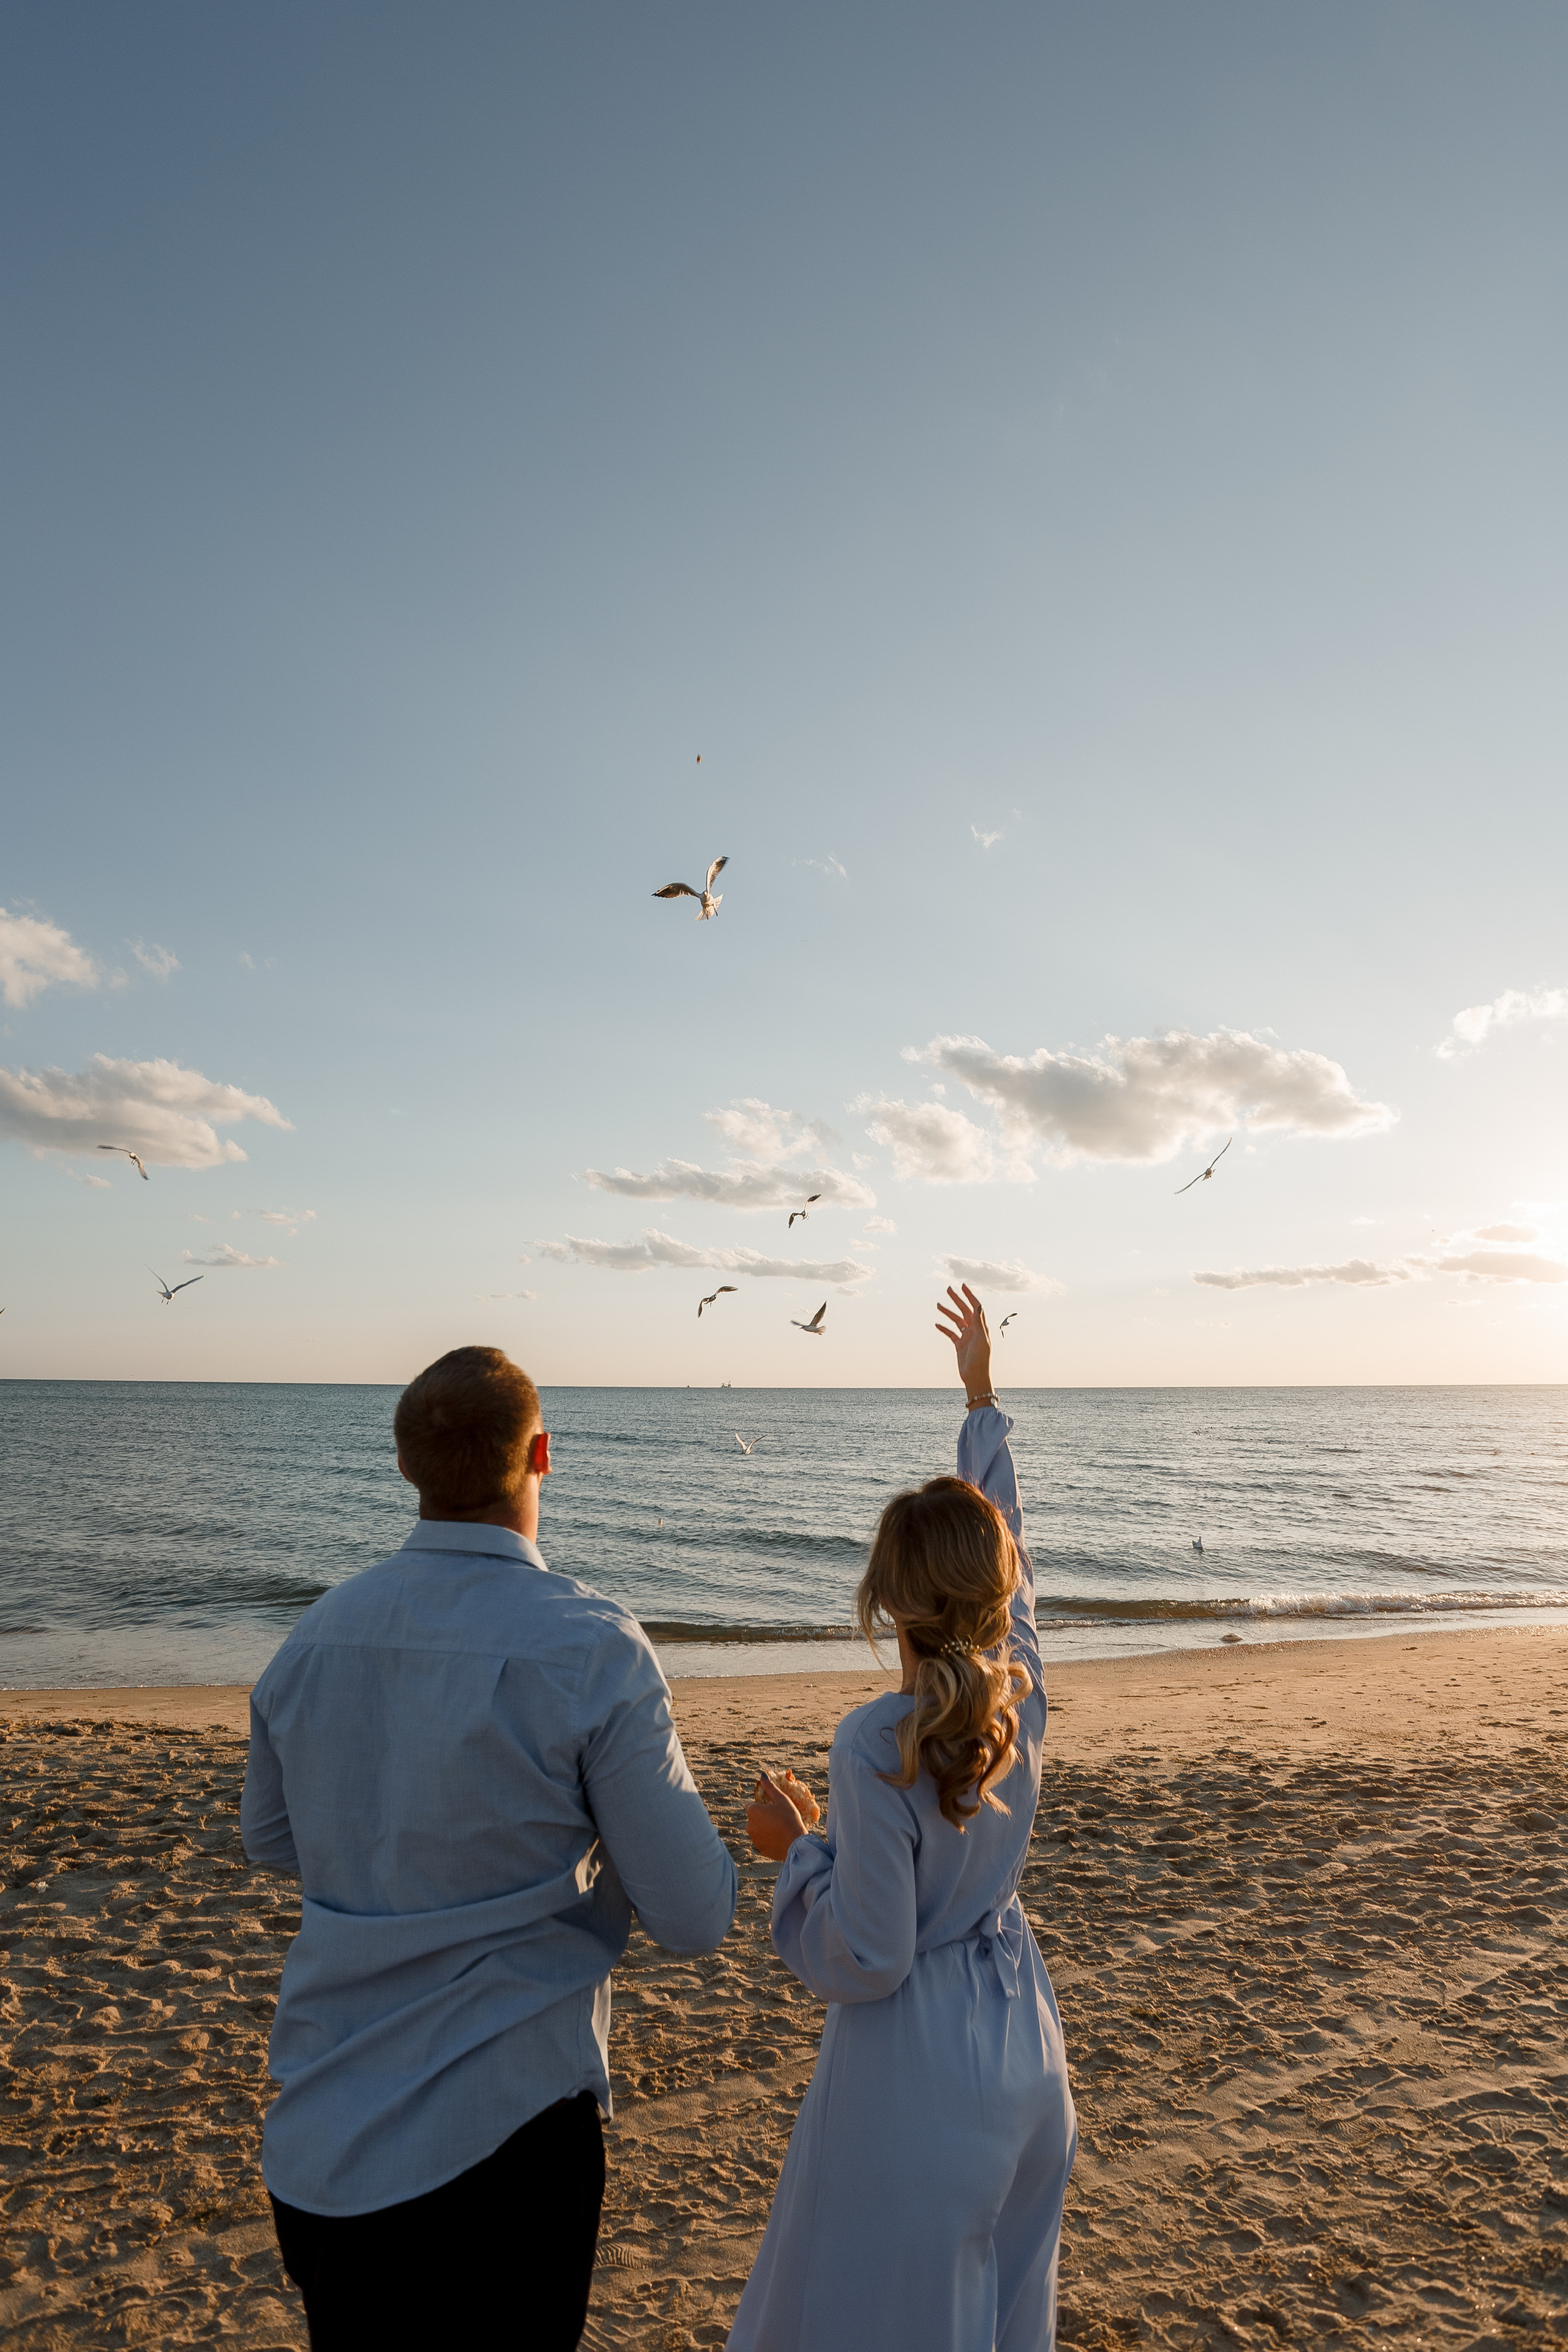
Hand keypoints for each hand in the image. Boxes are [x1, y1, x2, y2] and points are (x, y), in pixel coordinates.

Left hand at [746, 1768, 817, 1860]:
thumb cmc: (789, 1819)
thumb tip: (762, 1775)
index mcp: (752, 1811)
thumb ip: (770, 1788)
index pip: (752, 1805)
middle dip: (762, 1817)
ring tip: (780, 1829)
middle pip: (754, 1818)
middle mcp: (749, 1825)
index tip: (773, 1808)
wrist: (795, 1844)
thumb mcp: (782, 1800)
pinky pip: (762, 1841)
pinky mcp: (760, 1849)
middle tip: (778, 1818)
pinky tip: (779, 1838)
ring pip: (758, 1830)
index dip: (762, 1805)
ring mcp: (754, 1839)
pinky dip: (768, 1839)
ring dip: (764, 1828)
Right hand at [936, 1284, 992, 1400]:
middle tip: (948, 1289)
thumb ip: (978, 1322)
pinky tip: (936, 1324)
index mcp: (980, 1327)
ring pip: (956, 1320)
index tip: (962, 1286)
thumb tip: (978, 1305)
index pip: (975, 1307)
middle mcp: (974, 1330)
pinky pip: (951, 1333)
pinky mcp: (959, 1345)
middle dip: (956, 1299)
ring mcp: (966, 1337)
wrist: (975, 1376)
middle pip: (964, 1310)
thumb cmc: (980, 1359)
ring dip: (948, 1312)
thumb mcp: (981, 1339)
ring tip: (938, 1304)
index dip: (969, 1295)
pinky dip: (944, 1328)